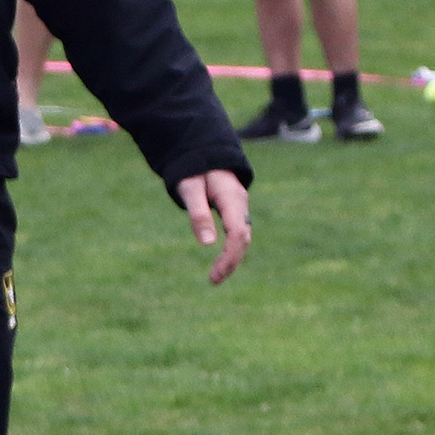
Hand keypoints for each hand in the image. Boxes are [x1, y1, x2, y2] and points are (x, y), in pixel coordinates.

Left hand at [175, 169, 250, 284]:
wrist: (205, 155)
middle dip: (231, 261)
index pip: (237, 232)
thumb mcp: (190, 188)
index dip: (230, 255)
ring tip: (215, 277)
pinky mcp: (235, 212)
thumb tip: (207, 244)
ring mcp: (240, 208)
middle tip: (214, 280)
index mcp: (231, 198)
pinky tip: (221, 263)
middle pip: (243, 238)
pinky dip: (231, 249)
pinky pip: (237, 234)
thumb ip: (198, 213)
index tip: (216, 273)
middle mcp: (241, 205)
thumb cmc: (194, 170)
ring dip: (232, 258)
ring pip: (242, 237)